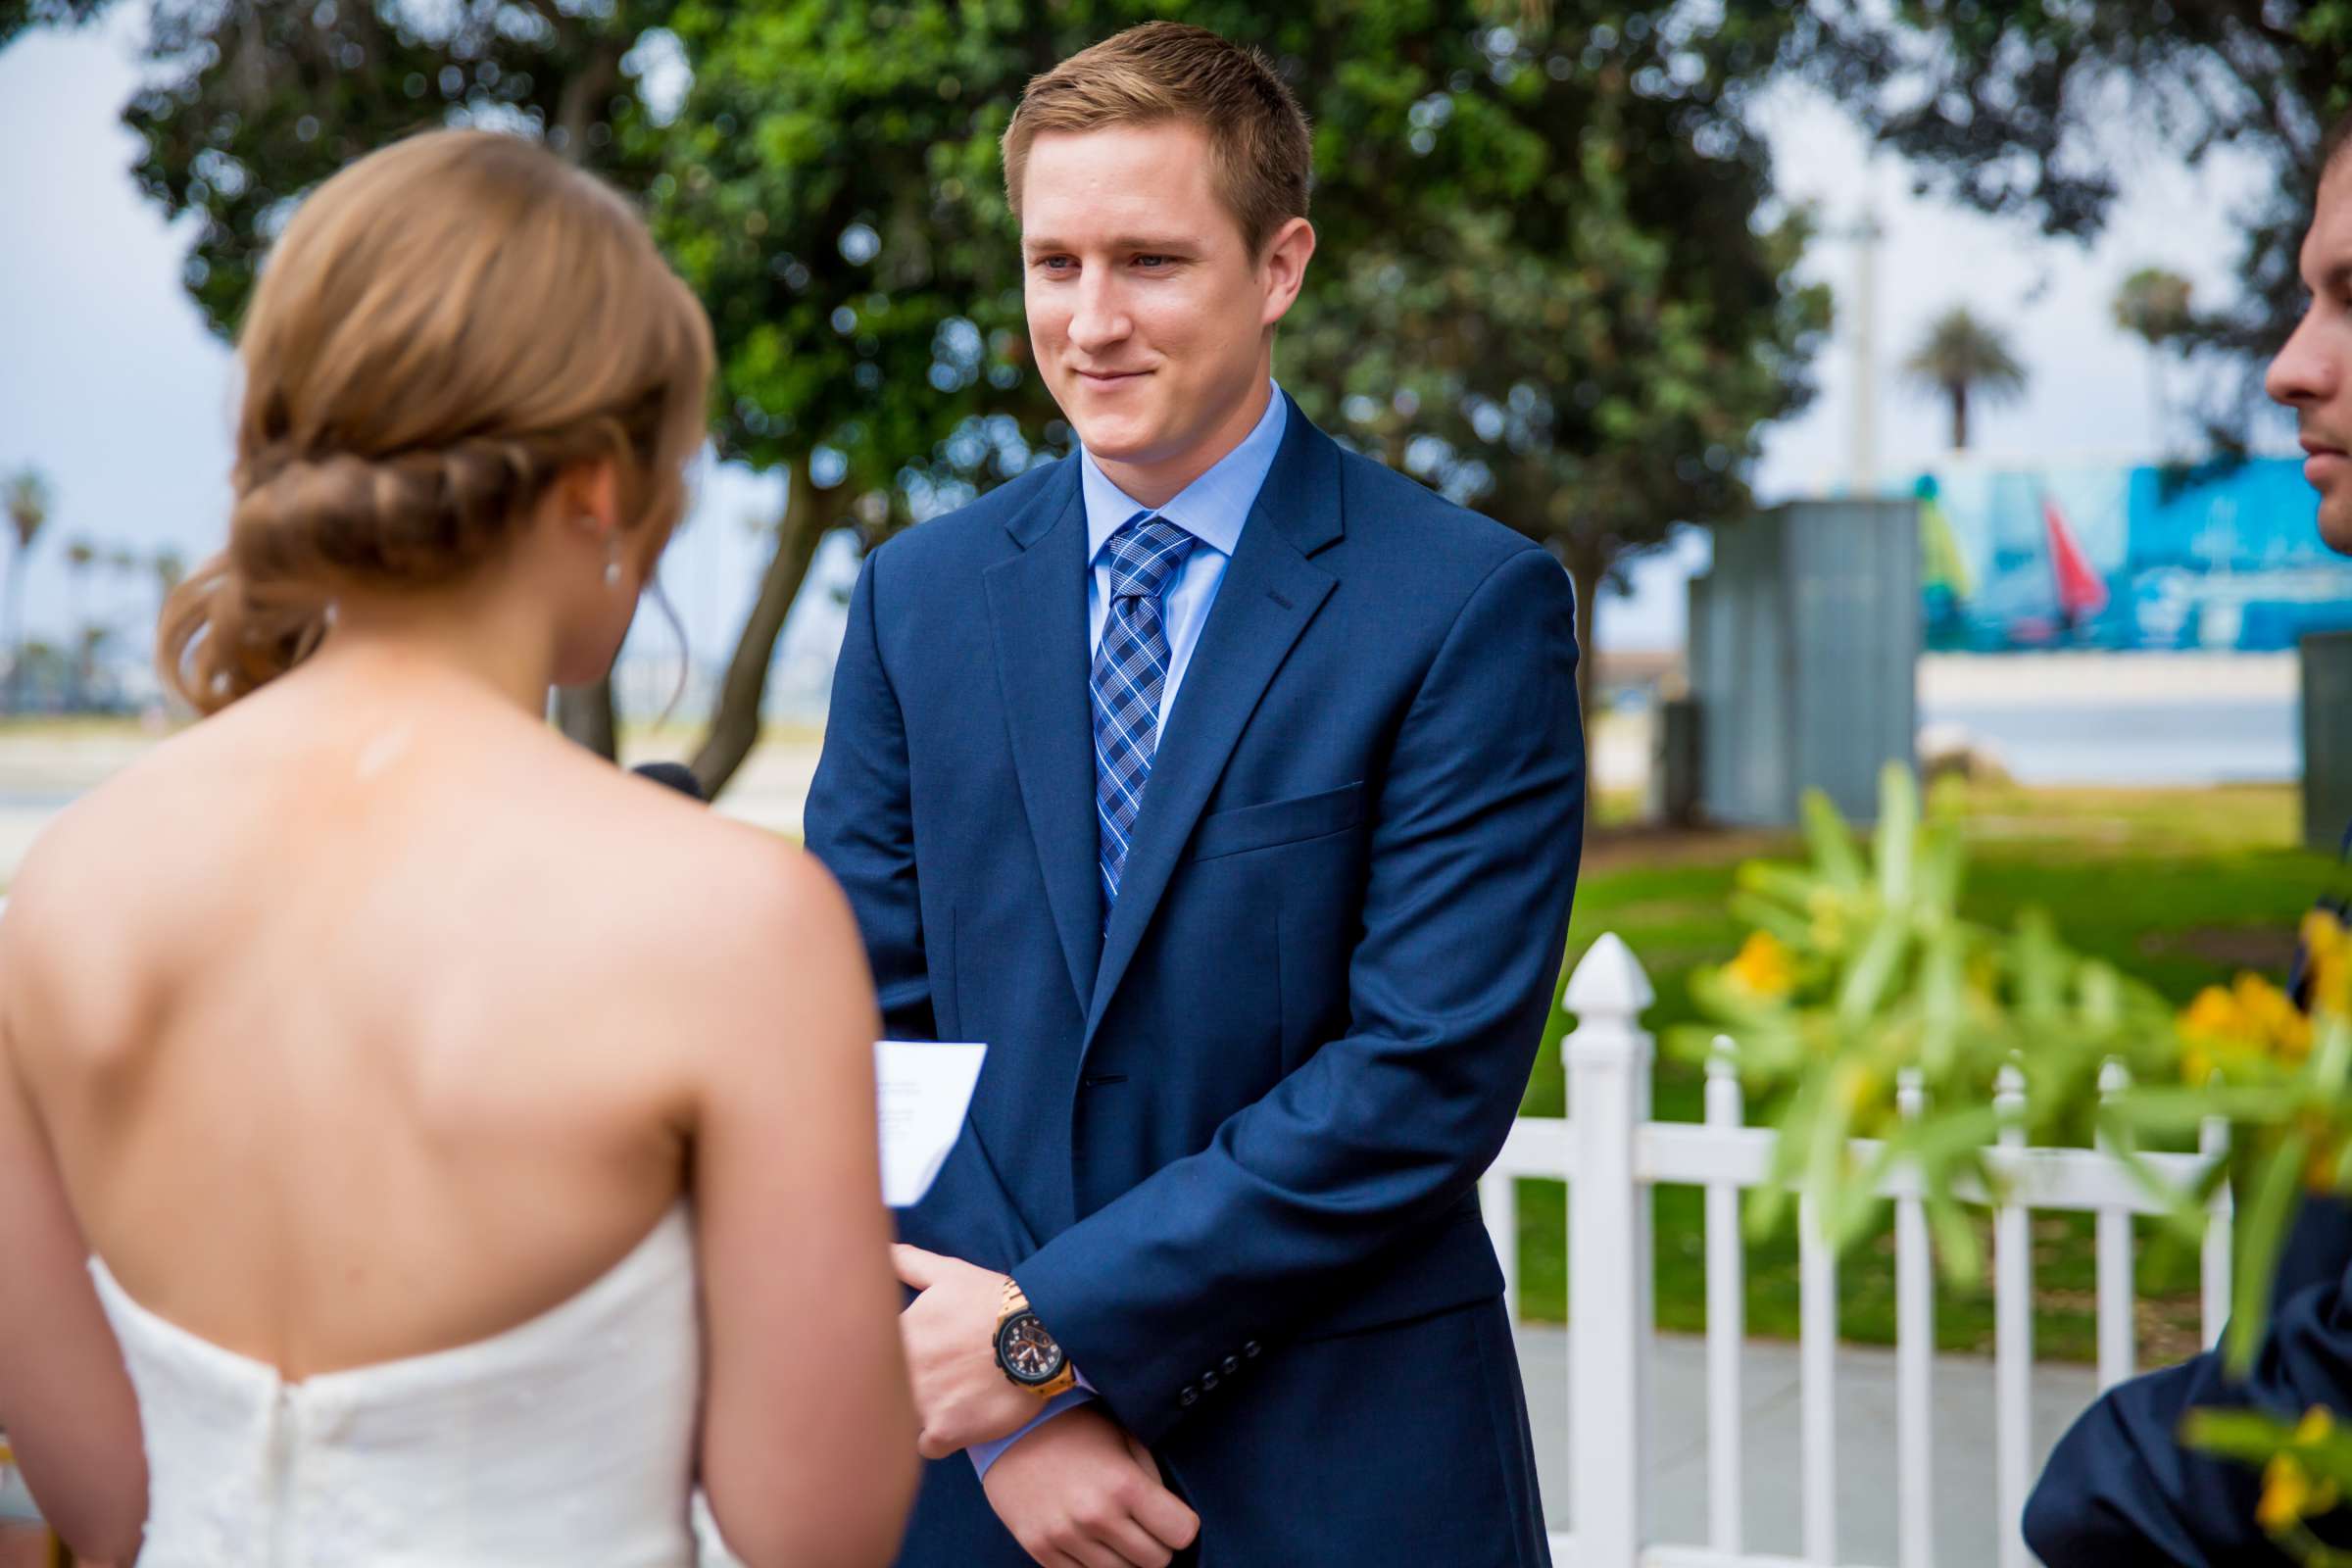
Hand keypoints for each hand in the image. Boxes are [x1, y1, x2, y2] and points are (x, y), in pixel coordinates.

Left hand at [894, 1244, 1041, 1458]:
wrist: (1041, 1332)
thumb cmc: (994, 1301)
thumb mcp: (949, 1274)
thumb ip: (908, 1264)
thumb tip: (881, 1252)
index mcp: (897, 1333)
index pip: (872, 1356)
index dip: (889, 1359)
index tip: (915, 1356)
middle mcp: (902, 1369)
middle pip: (884, 1391)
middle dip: (901, 1388)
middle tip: (938, 1378)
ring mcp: (922, 1402)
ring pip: (904, 1419)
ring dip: (919, 1412)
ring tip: (949, 1398)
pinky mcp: (946, 1430)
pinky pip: (926, 1446)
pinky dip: (938, 1438)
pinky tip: (956, 1420)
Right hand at [981, 1405, 1199, 1567]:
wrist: (1010, 1429)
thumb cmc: (1075, 1427)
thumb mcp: (1124, 1438)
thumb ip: (1152, 1478)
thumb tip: (1172, 1516)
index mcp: (1124, 1484)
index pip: (1181, 1533)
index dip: (1181, 1525)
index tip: (1170, 1518)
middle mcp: (1096, 1516)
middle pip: (1156, 1562)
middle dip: (1156, 1544)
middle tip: (1142, 1524)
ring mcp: (1065, 1537)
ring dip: (1124, 1557)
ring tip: (1113, 1529)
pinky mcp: (1040, 1550)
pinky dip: (1093, 1564)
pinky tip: (1089, 1540)